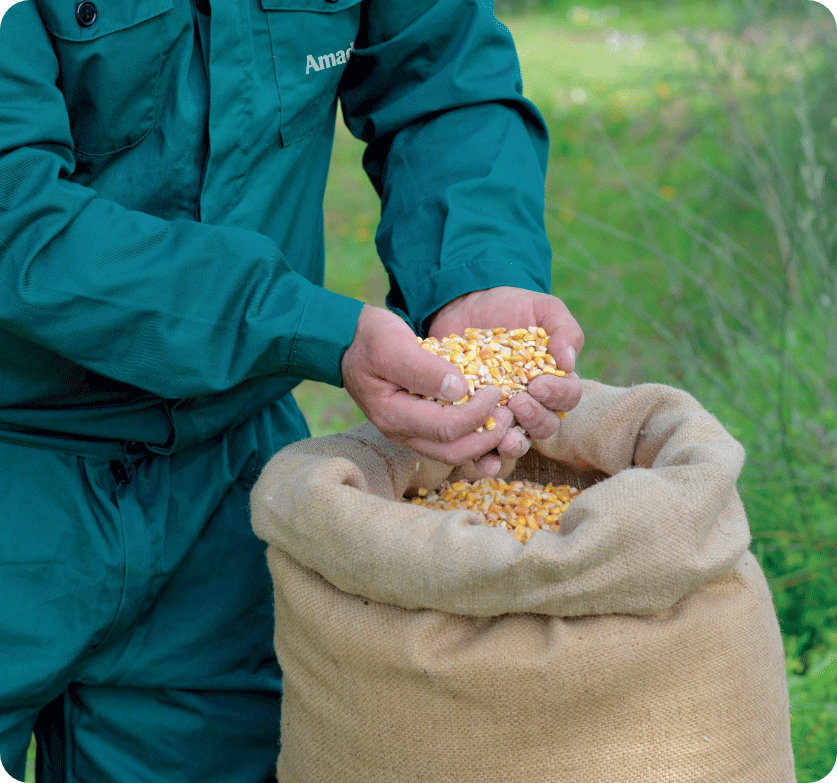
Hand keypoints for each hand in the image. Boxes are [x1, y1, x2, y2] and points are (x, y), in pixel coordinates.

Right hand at [341, 305, 519, 466]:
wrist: (351, 342)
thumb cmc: (371, 339)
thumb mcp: (392, 344)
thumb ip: (423, 368)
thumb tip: (460, 390)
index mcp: (393, 415)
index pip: (445, 429)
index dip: (477, 414)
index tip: (496, 391)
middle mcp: (402, 433)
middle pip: (453, 452)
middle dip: (488, 437)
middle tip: (511, 413)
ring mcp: (411, 434)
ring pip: (454, 453)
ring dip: (486, 442)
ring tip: (508, 421)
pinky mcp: (420, 427)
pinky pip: (451, 442)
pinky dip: (476, 436)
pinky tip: (494, 423)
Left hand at [429, 287, 583, 472]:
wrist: (464, 305)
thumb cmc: (509, 307)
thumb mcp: (541, 308)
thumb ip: (563, 330)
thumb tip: (570, 361)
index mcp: (553, 379)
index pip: (568, 397)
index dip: (557, 395)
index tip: (538, 384)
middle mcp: (532, 403)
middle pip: (545, 426)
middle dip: (535, 420)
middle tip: (517, 403)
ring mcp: (503, 414)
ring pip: (518, 443)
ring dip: (514, 447)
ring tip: (505, 439)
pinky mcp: (474, 421)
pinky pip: (483, 449)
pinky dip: (485, 460)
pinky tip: (482, 461)